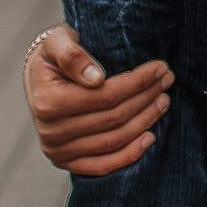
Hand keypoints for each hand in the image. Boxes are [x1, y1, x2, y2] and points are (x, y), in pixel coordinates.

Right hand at [24, 24, 171, 175]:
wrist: (38, 78)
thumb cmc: (53, 54)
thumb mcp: (56, 41)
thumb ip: (72, 55)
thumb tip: (96, 78)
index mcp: (48, 102)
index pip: (106, 96)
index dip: (137, 83)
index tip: (160, 68)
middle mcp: (51, 132)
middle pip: (114, 118)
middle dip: (147, 97)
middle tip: (168, 80)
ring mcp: (58, 152)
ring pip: (114, 141)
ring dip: (145, 121)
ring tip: (164, 100)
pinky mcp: (67, 163)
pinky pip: (103, 165)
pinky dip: (130, 154)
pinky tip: (150, 136)